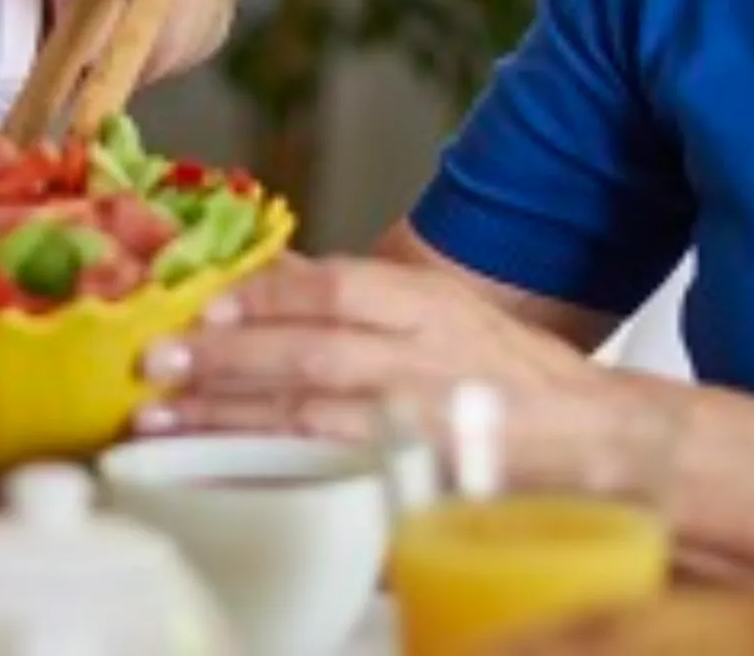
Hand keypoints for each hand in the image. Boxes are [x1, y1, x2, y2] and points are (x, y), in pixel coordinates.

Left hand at [134, 254, 606, 442]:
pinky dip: (276, 473)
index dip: (269, 293)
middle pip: (315, 352)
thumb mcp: (438, 308)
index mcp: (429, 305)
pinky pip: (336, 477)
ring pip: (314, 418)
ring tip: (164, 419)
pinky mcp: (422, 481)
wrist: (596, 439)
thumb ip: (358, 293)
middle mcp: (427, 360)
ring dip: (231, 419)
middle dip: (228, 358)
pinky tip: (224, 471)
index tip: (206, 304)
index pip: (341, 287)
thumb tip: (270, 272)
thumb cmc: (506, 371)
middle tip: (158, 360)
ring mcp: (424, 426)